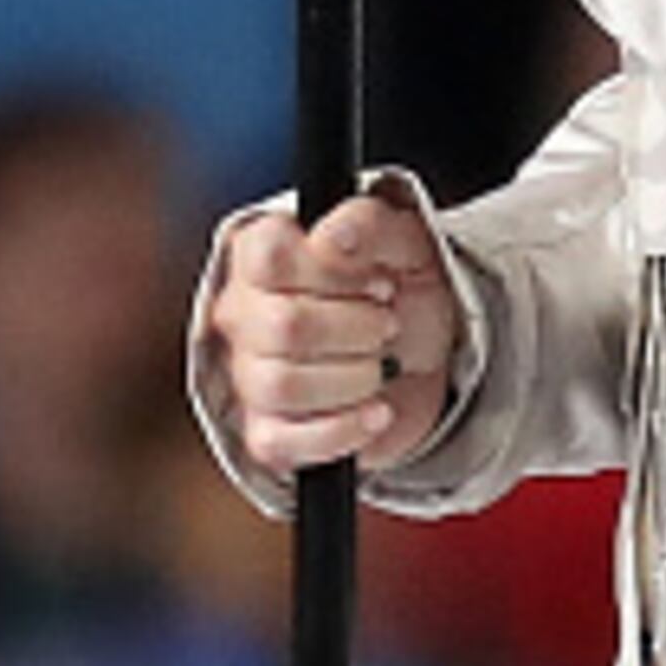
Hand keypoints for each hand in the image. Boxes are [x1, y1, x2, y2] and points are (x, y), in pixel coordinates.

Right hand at [201, 192, 460, 476]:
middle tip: (387, 323)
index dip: (333, 270)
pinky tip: (376, 411)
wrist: (422, 352)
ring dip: (354, 378)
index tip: (378, 280)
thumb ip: (368, 223)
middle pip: (283, 325)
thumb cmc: (398, 288)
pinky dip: (343, 429)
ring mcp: (247, 376)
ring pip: (281, 385)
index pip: (268, 256)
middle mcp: (242, 314)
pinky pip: (280, 442)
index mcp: (260, 255)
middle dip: (357, 328)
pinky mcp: (267, 432)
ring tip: (380, 365)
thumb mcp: (403, 241)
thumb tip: (334, 235)